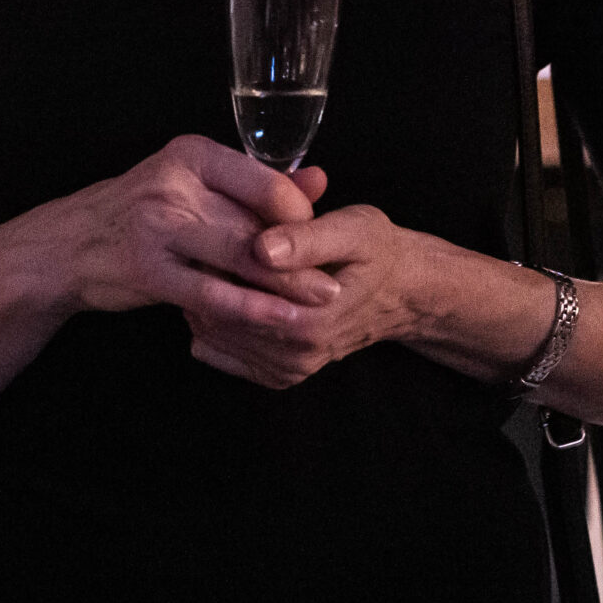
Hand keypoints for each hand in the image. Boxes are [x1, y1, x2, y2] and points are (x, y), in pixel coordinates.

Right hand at [0, 135, 334, 331]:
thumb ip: (258, 183)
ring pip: (239, 258)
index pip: (266, 183)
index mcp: (192, 155)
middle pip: (256, 223)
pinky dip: (250, 308)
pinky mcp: (148, 271)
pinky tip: (279, 319)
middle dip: (303, 255)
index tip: (318, 237)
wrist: (67, 246)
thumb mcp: (196, 185)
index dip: (301, 213)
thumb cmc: (143, 213)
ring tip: (324, 300)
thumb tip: (319, 179)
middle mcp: (174, 184)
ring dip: (286, 284)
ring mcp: (158, 228)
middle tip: (340, 277)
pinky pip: (211, 294)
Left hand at [185, 202, 438, 388]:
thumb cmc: (376, 253)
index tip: (211, 229)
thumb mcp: (354, 230)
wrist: (398, 292)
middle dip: (204, 280)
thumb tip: (261, 249)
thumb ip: (307, 239)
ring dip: (203, 299)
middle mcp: (296, 354)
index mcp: (311, 321)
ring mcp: (286, 369)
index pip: (235, 298)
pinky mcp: (276, 373)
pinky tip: (223, 290)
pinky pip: (218, 352)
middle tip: (204, 240)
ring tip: (211, 260)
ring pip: (212, 336)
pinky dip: (210, 321)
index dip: (214, 262)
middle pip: (217, 319)